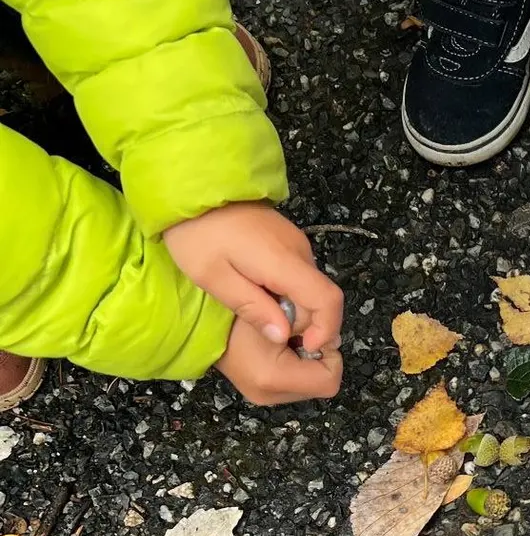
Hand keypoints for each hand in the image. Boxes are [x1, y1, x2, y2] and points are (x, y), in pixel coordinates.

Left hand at [164, 203, 343, 354]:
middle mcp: (299, 252)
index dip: (325, 328)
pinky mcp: (289, 241)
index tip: (305, 346)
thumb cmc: (197, 233)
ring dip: (291, 307)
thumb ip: (251, 307)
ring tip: (257, 309)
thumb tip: (282, 336)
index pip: (328, 300)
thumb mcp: (213, 278)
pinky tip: (258, 291)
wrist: (195, 189)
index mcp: (283, 262)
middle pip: (319, 298)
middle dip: (300, 322)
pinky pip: (298, 276)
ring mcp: (296, 243)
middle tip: (265, 329)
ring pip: (309, 288)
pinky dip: (286, 292)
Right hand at [217, 316, 342, 406]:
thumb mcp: (278, 311)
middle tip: (299, 335)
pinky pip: (296, 382)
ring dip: (307, 360)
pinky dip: (296, 365)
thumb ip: (310, 322)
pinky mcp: (263, 394)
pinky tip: (280, 349)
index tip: (312, 335)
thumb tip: (330, 335)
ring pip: (311, 382)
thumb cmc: (235, 316)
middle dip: (318, 356)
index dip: (328, 353)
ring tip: (287, 340)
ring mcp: (266, 398)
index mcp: (275, 379)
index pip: (330, 379)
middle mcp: (272, 397)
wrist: (199, 328)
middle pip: (322, 382)